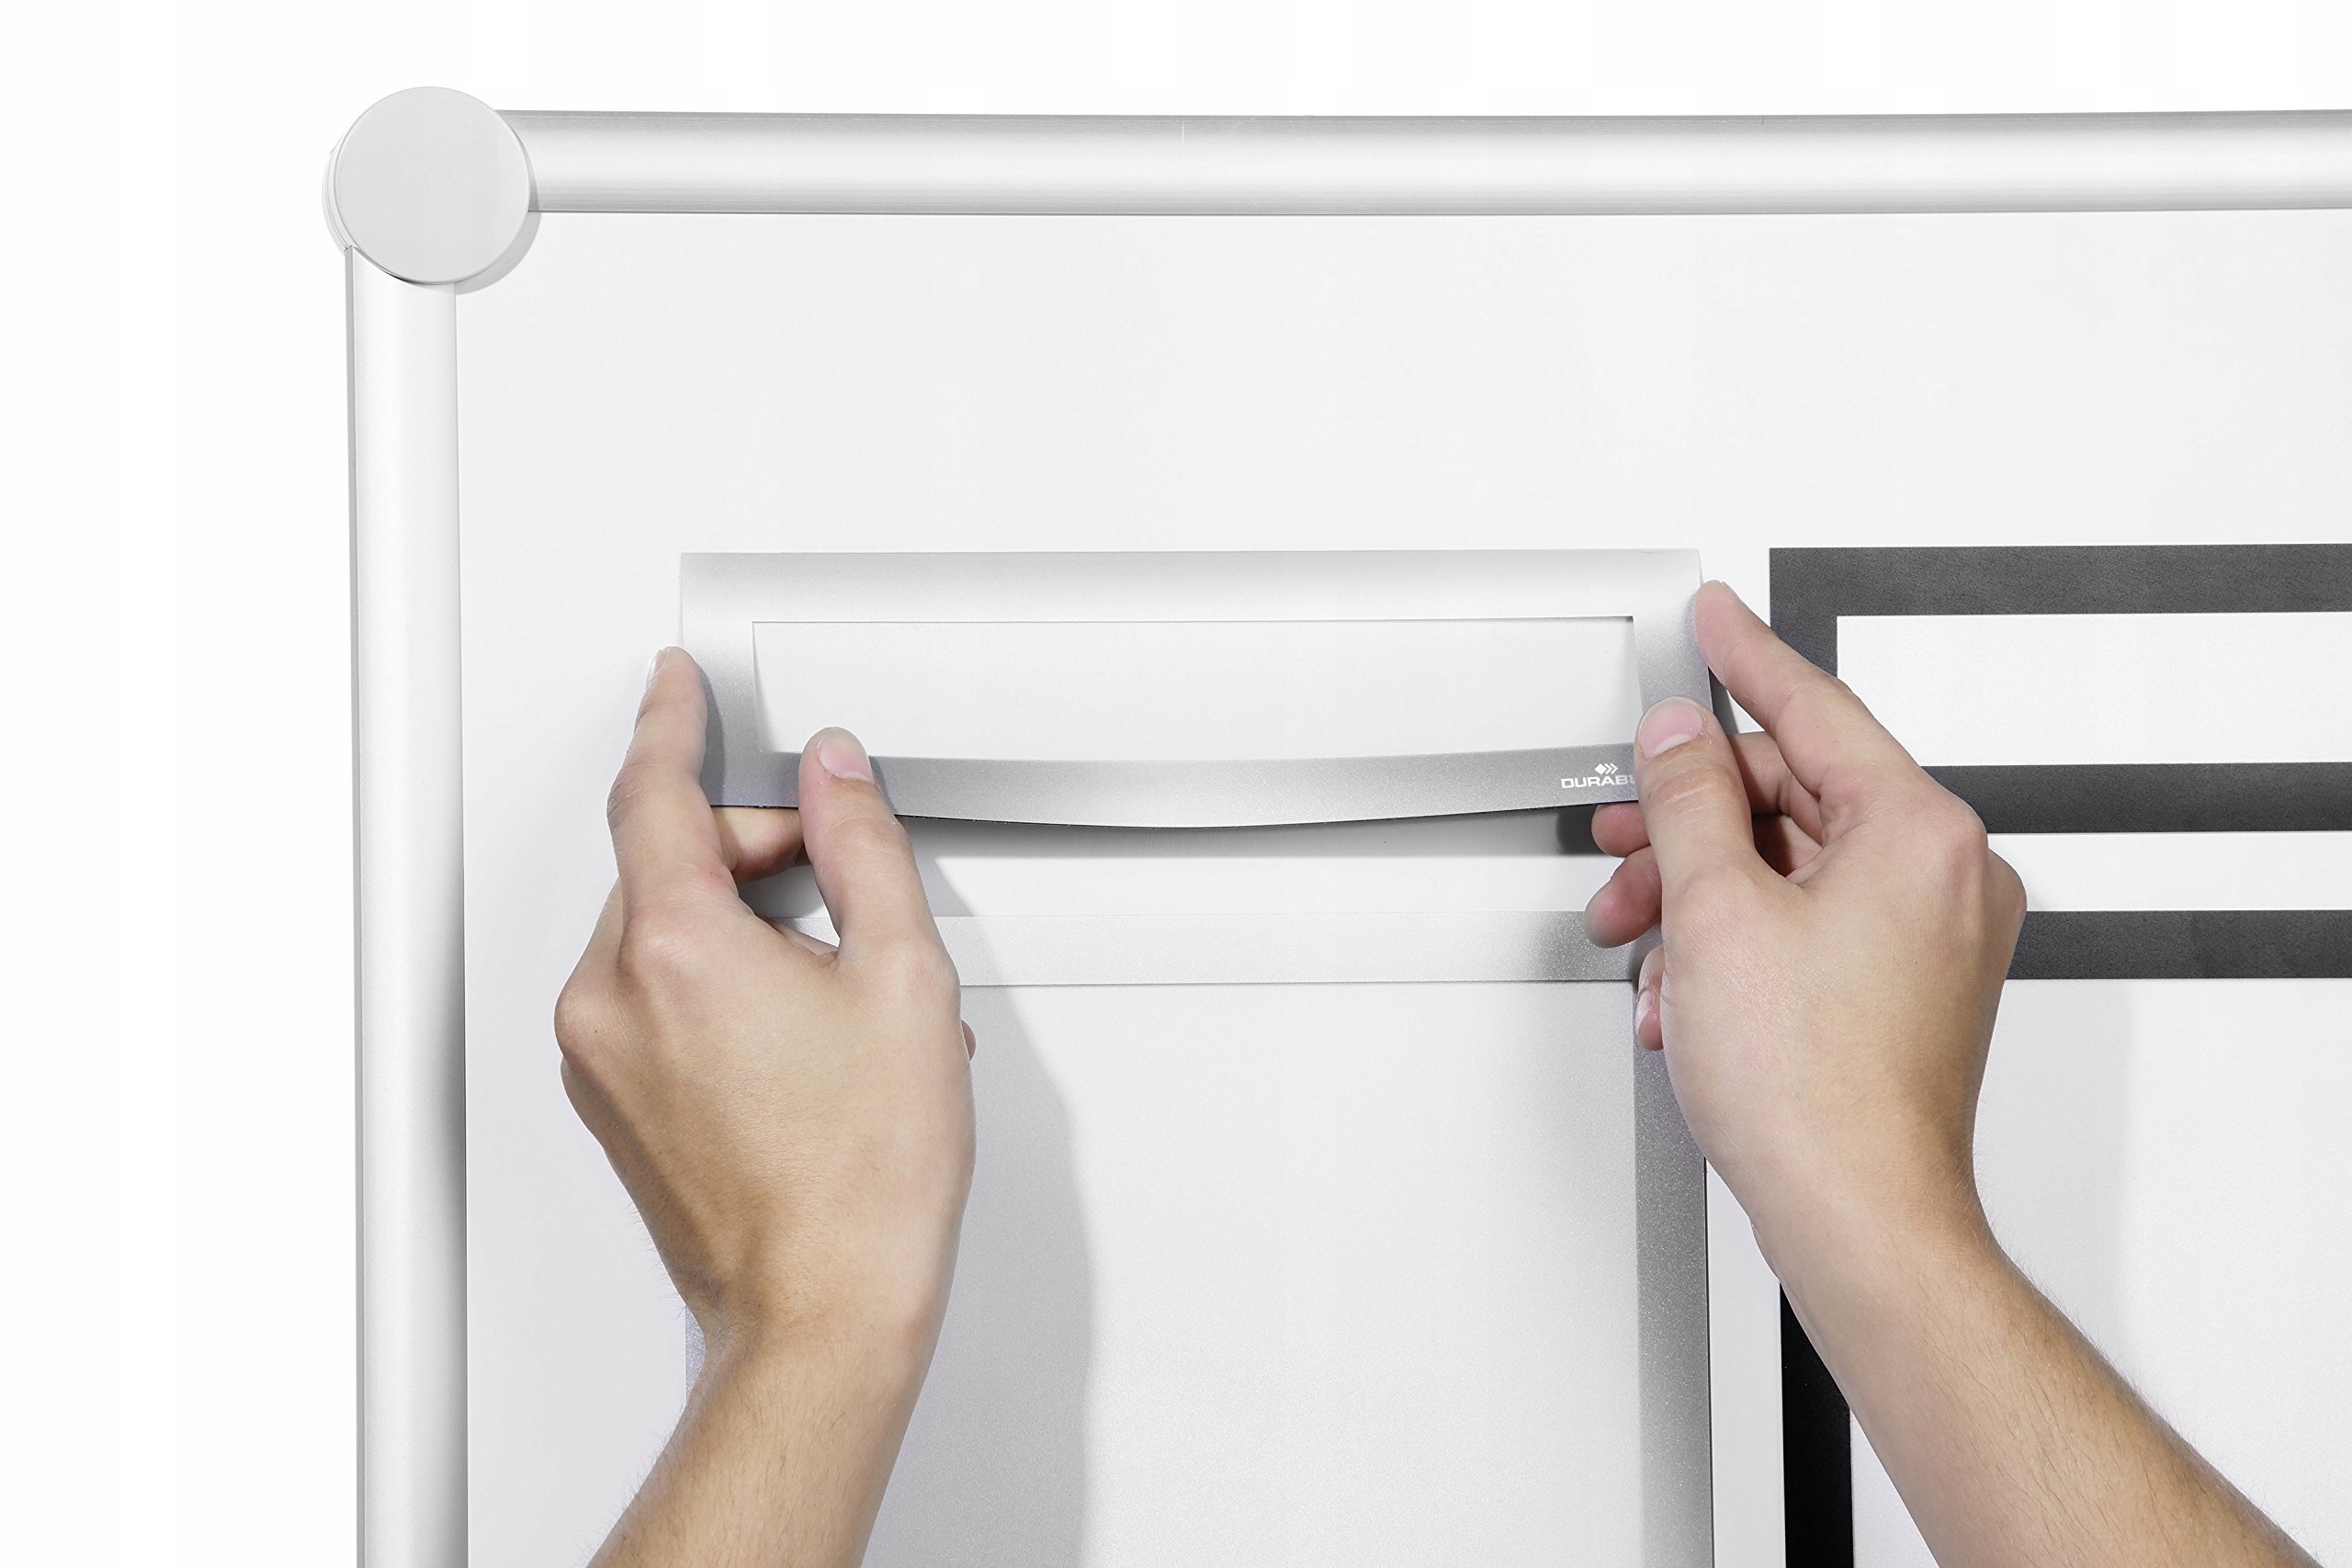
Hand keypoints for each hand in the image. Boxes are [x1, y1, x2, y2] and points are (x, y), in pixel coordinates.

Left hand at [555, 649, 974, 1566]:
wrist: (820, 1313)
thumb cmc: (862, 1181)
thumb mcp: (903, 979)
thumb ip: (864, 849)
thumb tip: (834, 778)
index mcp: (675, 952)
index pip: (652, 794)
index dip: (671, 722)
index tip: (676, 686)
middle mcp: (610, 1001)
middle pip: (662, 864)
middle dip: (746, 846)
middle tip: (836, 872)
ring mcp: (598, 1060)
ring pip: (655, 932)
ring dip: (734, 920)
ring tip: (834, 986)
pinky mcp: (607, 1104)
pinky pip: (647, 997)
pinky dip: (711, 980)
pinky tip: (794, 1030)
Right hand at [1580, 586, 2315, 1567]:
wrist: (1858, 1216)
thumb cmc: (1815, 1092)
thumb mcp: (1715, 912)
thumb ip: (1689, 800)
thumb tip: (1681, 739)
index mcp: (1918, 834)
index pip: (1815, 710)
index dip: (1744, 658)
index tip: (1714, 617)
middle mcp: (1946, 878)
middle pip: (1796, 796)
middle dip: (1692, 822)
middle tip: (1629, 829)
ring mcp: (1935, 940)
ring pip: (1793, 868)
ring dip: (1703, 895)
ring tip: (1644, 936)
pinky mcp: (1911, 992)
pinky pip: (1812, 926)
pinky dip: (1741, 944)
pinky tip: (1685, 990)